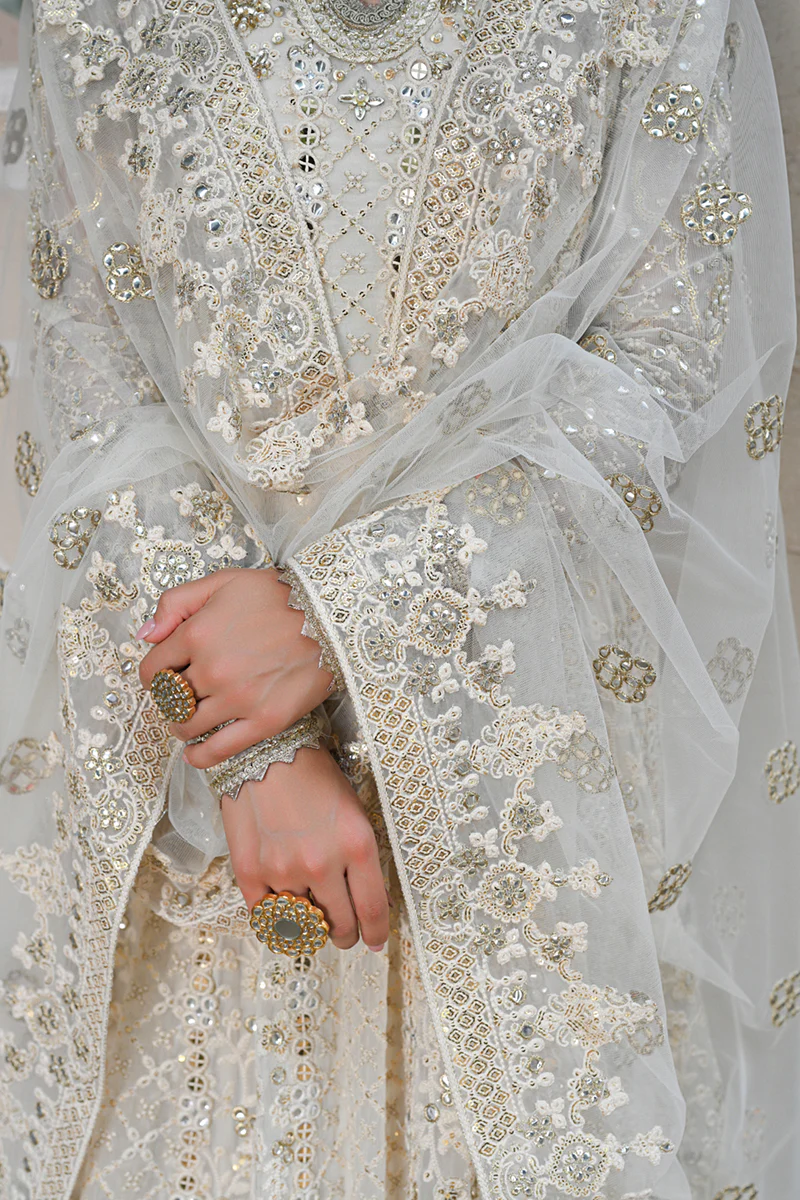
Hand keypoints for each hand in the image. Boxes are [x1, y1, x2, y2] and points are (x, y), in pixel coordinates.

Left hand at [137, 567, 334, 767]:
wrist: (331, 617)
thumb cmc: (278, 596)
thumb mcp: (223, 582)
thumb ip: (176, 602)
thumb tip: (145, 636)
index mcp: (197, 633)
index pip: (152, 669)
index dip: (153, 674)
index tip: (164, 676)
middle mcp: (213, 669)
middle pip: (168, 698)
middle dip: (169, 697)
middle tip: (182, 695)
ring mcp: (238, 698)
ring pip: (187, 725)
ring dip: (181, 725)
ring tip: (188, 720)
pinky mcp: (264, 720)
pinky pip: (218, 750)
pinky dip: (199, 756)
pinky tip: (195, 753)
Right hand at [223, 745, 389, 952]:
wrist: (264, 751)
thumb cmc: (314, 777)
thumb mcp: (354, 812)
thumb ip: (362, 859)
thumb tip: (368, 905)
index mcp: (357, 845)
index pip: (372, 911)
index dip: (376, 934)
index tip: (375, 941)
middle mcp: (322, 863)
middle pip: (340, 926)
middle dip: (345, 934)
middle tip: (344, 931)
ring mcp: (283, 871)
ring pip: (303, 926)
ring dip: (310, 926)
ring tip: (311, 912)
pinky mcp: (250, 873)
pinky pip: (266, 919)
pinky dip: (277, 921)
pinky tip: (284, 911)